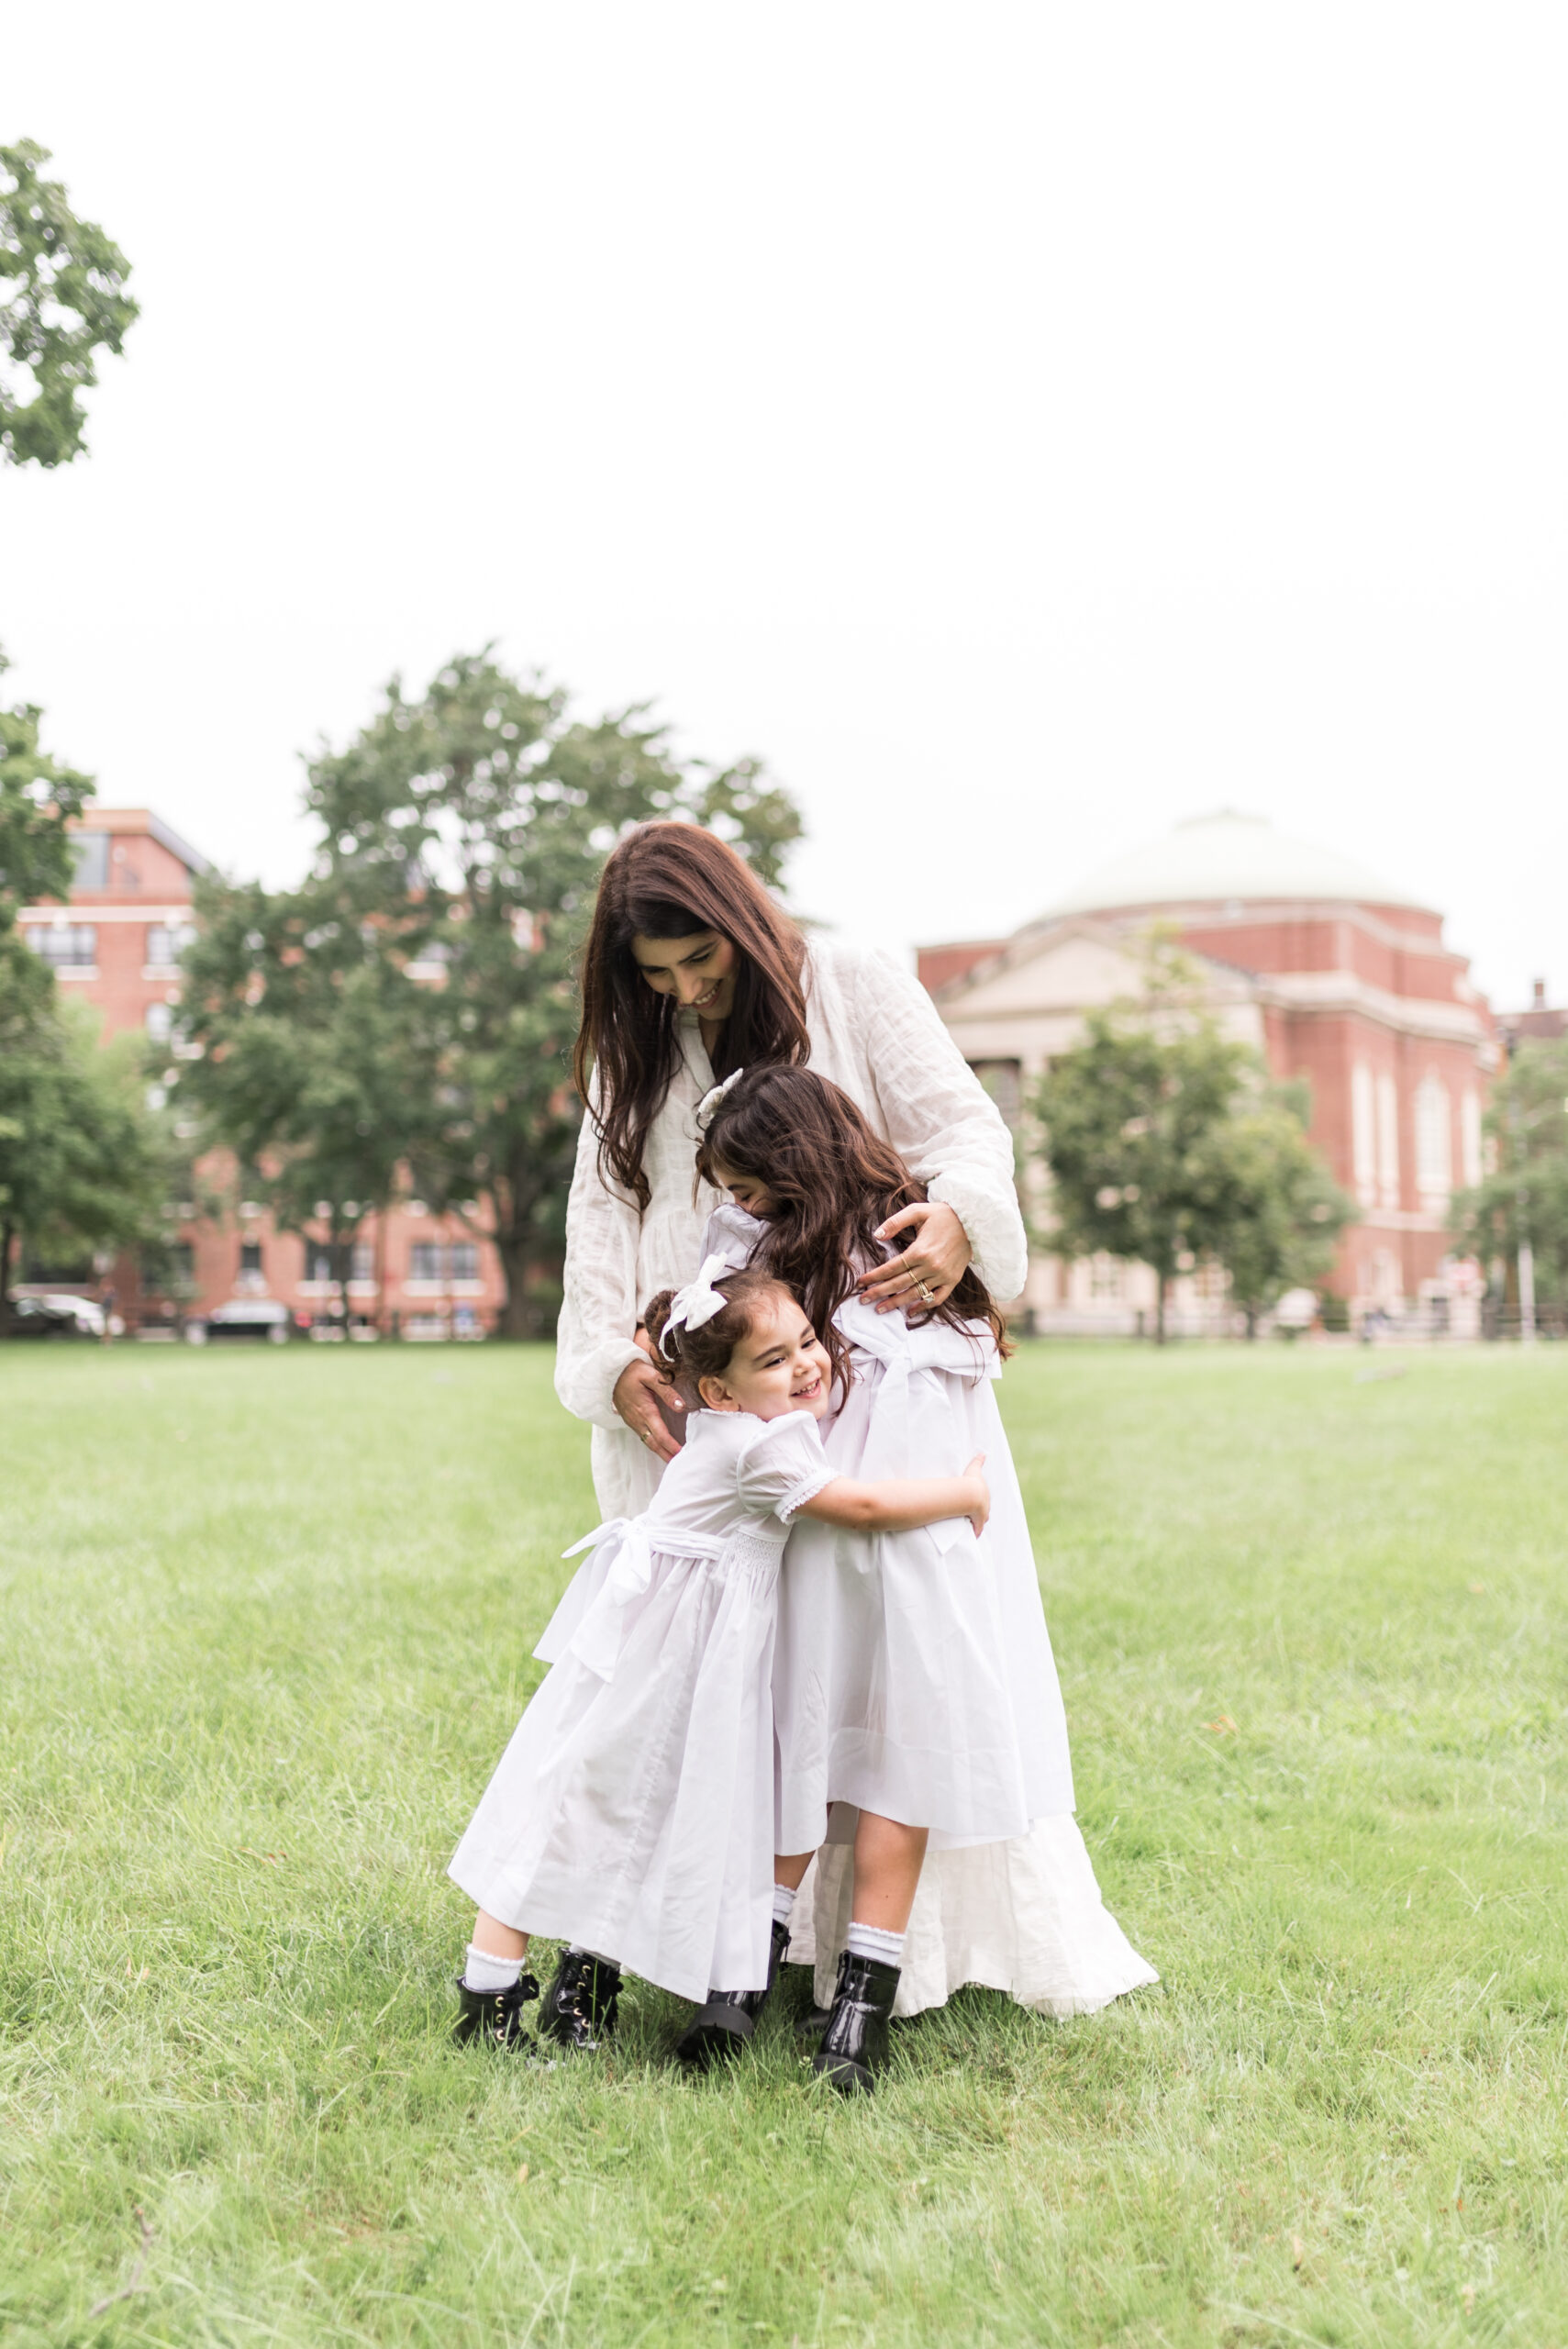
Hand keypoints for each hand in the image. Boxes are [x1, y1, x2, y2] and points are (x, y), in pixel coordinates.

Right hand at [613, 1354, 683, 1462]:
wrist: (611, 1372)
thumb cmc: (633, 1371)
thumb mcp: (651, 1375)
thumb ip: (667, 1391)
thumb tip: (681, 1407)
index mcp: (645, 1411)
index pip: (660, 1434)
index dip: (671, 1445)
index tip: (682, 1453)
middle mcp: (638, 1420)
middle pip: (654, 1444)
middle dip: (666, 1455)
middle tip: (679, 1464)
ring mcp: (633, 1421)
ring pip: (648, 1441)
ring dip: (660, 1452)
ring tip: (672, 1459)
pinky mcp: (630, 1420)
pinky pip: (643, 1436)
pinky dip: (653, 1444)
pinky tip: (660, 1446)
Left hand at [856, 1199, 972, 1314]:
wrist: (973, 1222)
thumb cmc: (943, 1215)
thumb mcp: (918, 1211)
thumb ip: (895, 1222)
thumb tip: (877, 1236)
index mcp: (920, 1250)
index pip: (891, 1268)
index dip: (874, 1276)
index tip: (860, 1283)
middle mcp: (931, 1266)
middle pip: (899, 1283)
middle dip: (879, 1293)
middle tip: (863, 1300)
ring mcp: (942, 1276)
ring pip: (915, 1294)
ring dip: (896, 1303)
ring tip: (880, 1309)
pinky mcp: (952, 1281)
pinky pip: (937, 1299)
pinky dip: (923, 1307)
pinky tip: (910, 1311)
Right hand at [962, 1452, 989, 1539]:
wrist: (971, 1494)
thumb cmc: (971, 1482)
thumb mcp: (974, 1469)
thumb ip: (978, 1461)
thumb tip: (983, 1452)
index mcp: (985, 1495)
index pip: (984, 1500)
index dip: (981, 1502)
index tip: (978, 1504)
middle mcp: (986, 1506)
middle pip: (985, 1511)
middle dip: (981, 1513)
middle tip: (975, 1514)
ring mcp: (983, 1515)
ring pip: (982, 1520)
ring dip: (978, 1523)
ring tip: (973, 1524)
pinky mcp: (978, 1522)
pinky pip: (977, 1529)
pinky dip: (976, 1532)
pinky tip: (974, 1535)